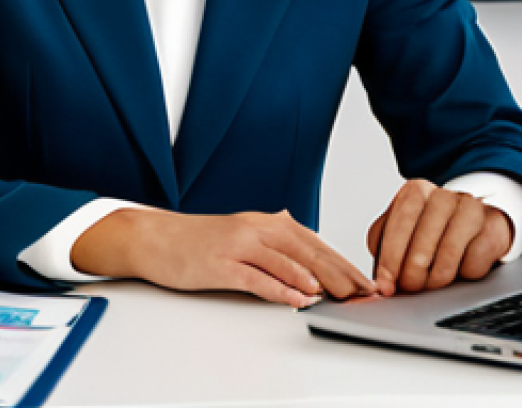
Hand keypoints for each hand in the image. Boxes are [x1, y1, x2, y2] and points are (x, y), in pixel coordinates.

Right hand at [72, 207, 376, 308]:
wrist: (156, 238)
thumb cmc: (200, 241)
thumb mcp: (244, 236)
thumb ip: (275, 244)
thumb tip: (307, 256)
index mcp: (266, 222)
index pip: (314, 242)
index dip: (342, 261)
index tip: (364, 280)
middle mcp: (257, 228)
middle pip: (307, 249)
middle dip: (340, 271)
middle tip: (364, 290)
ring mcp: (239, 244)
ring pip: (286, 260)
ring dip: (316, 277)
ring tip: (340, 294)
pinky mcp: (221, 263)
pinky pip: (257, 277)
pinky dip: (280, 288)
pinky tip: (297, 299)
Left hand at [367, 179, 513, 295]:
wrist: (479, 221)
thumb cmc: (436, 229)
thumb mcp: (405, 230)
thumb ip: (385, 245)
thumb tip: (379, 278)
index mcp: (416, 192)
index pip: (399, 222)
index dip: (390, 258)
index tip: (385, 284)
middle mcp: (443, 195)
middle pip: (421, 243)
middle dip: (412, 274)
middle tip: (410, 288)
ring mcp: (471, 209)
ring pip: (447, 254)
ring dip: (437, 278)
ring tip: (434, 281)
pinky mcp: (493, 228)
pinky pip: (473, 262)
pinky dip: (464, 274)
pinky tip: (461, 267)